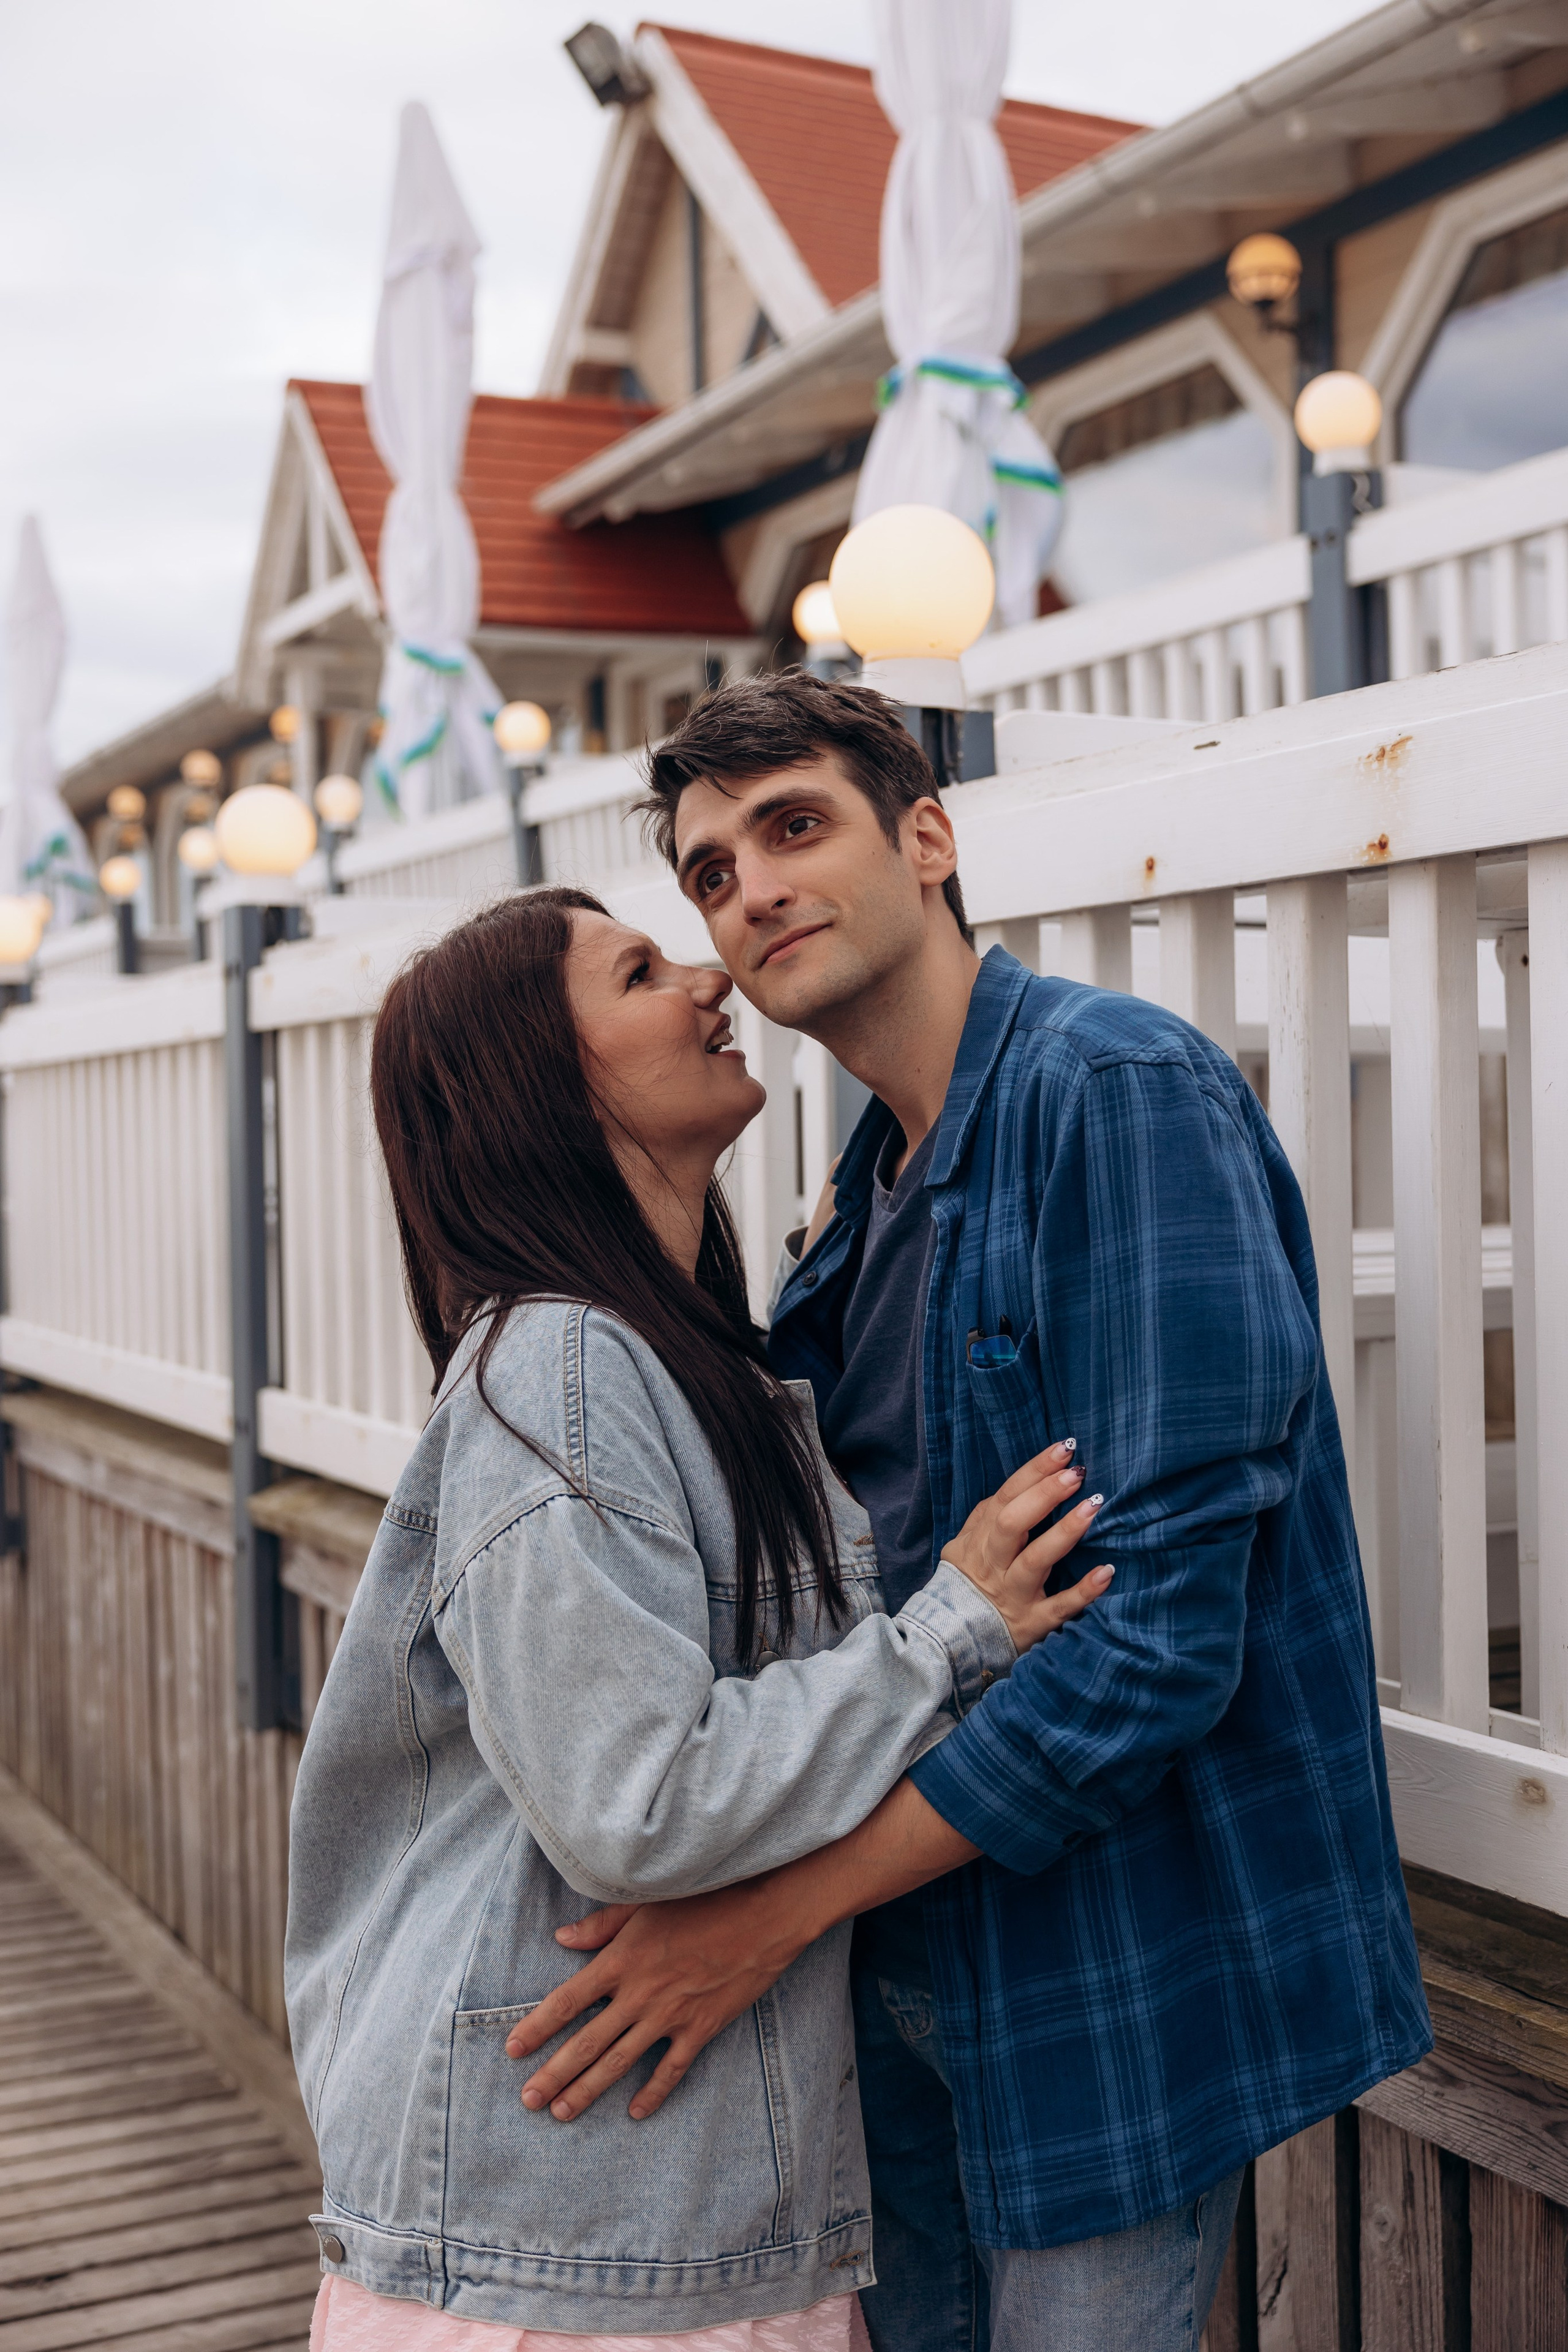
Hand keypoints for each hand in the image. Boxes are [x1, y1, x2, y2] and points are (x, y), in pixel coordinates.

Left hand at [505, 1880, 799, 2123]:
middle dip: (553, 2074)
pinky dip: (653, 2093)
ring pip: (620, 2062)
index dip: (537, 2027)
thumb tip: (562, 1938)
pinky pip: (671, 2070)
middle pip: (586, 2042)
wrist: (762, 1916)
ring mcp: (670, 2016)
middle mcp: (639, 1994)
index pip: (567, 2001)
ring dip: (588, 2090)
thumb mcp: (645, 1905)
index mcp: (621, 1961)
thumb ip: (601, 1926)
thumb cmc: (703, 1901)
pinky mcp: (700, 2029)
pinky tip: (636, 2112)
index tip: (512, 2050)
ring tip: (562, 2112)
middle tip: (528, 2101)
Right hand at [941, 1441, 1111, 1654]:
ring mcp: (1013, 1595)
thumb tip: (1025, 1481)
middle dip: (1045, 1495)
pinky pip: (1059, 1607)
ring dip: (1064, 1533)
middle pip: (1013, 1523)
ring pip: (1035, 1561)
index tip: (1065, 1449)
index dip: (1034, 1472)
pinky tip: (1106, 1572)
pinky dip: (1083, 1591)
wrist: (949, 1639)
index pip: (1006, 1497)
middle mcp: (995, 1564)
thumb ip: (989, 1516)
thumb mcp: (967, 1545)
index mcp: (981, 1540)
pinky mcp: (1032, 1624)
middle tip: (1077, 1473)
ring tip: (1093, 1507)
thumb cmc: (969, 1582)